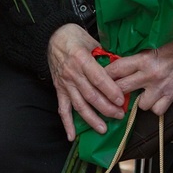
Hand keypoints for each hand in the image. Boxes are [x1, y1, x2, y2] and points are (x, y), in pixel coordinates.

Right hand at [47, 24, 125, 139]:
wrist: (51, 36)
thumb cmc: (73, 36)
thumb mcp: (91, 40)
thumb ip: (104, 55)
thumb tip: (120, 67)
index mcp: (82, 59)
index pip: (98, 78)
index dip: (110, 90)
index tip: (121, 100)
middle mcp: (73, 73)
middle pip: (91, 95)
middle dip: (106, 108)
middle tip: (119, 115)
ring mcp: (65, 83)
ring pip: (79, 105)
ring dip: (92, 119)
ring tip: (103, 129)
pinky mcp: (59, 89)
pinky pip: (62, 109)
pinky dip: (66, 123)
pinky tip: (71, 136)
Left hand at [105, 36, 172, 115]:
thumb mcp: (151, 45)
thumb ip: (135, 56)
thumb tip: (116, 62)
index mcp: (143, 59)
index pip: (116, 69)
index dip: (104, 74)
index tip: (98, 77)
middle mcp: (150, 75)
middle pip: (122, 89)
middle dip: (114, 91)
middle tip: (111, 92)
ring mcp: (161, 88)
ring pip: (140, 105)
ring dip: (139, 101)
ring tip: (140, 94)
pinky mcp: (171, 96)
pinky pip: (157, 110)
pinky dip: (155, 106)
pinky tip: (155, 99)